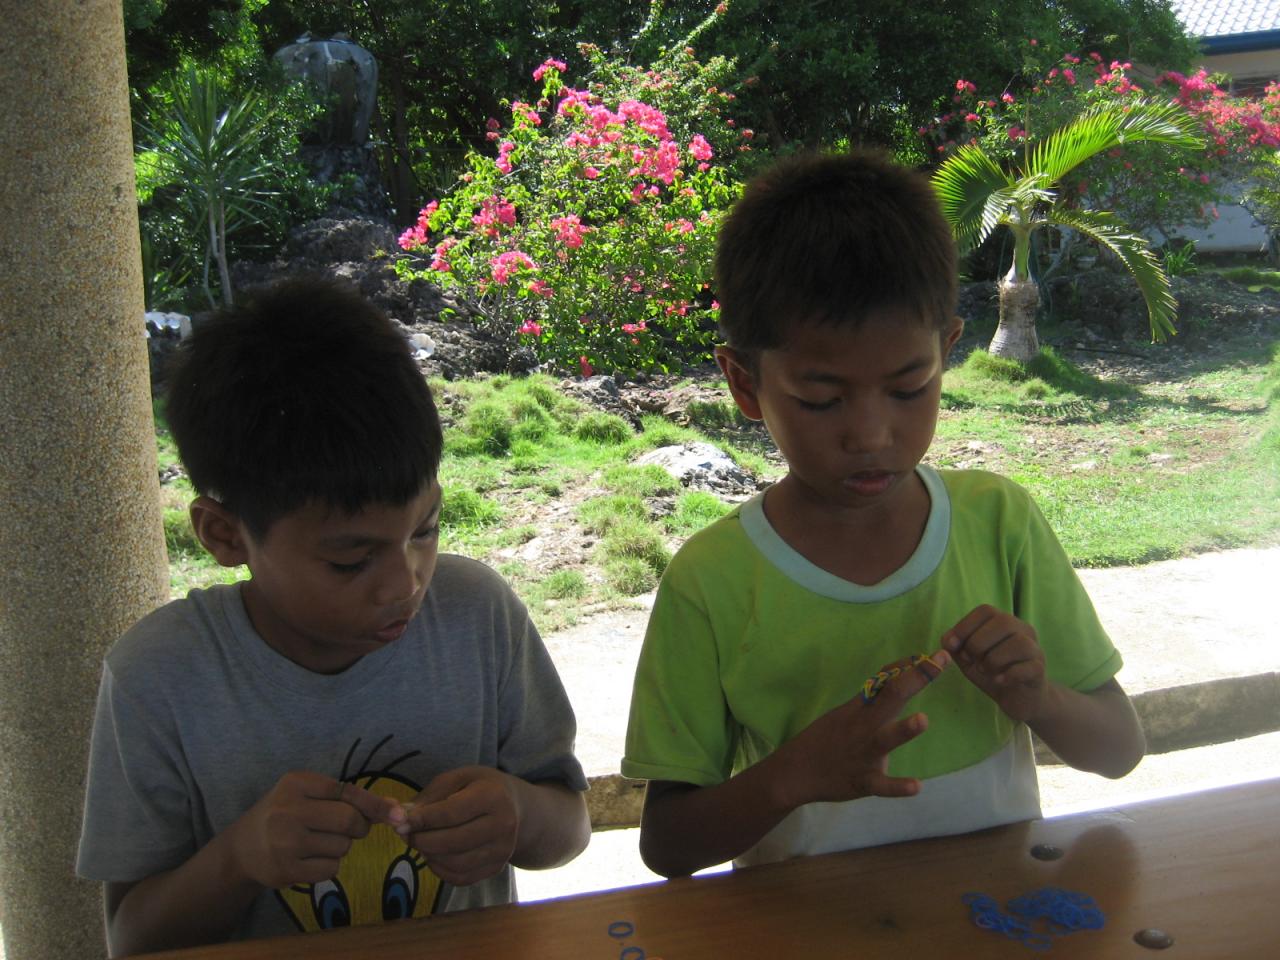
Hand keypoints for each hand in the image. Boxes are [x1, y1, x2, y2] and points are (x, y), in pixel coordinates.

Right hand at [229, 772, 405, 889]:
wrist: (243, 848)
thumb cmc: (284, 814)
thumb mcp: (308, 795)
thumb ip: (349, 798)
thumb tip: (396, 809)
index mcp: (295, 783)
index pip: (347, 791)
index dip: (375, 804)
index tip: (397, 814)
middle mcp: (288, 810)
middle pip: (349, 820)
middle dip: (359, 827)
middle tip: (350, 828)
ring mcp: (285, 842)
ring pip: (342, 847)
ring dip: (341, 847)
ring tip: (319, 842)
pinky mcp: (286, 870)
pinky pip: (330, 869)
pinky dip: (329, 865)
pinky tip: (310, 859)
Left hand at [395, 767, 521, 885]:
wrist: (516, 807)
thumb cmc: (480, 787)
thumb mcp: (458, 778)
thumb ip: (430, 797)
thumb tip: (403, 818)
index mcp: (493, 796)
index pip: (450, 813)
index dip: (421, 820)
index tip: (400, 821)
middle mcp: (503, 825)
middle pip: (452, 841)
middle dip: (421, 840)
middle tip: (405, 834)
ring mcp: (503, 850)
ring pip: (455, 863)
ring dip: (429, 855)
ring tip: (420, 842)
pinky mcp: (497, 868)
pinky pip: (461, 878)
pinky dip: (440, 870)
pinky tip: (434, 855)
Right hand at [771, 651, 947, 808]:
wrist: (795, 772)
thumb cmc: (826, 739)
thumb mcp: (846, 713)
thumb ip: (873, 699)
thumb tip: (901, 675)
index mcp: (860, 708)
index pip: (886, 680)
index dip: (911, 666)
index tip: (937, 654)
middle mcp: (863, 726)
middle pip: (891, 698)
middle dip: (916, 680)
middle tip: (938, 663)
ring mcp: (863, 754)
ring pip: (885, 740)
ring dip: (903, 730)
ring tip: (923, 720)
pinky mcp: (862, 781)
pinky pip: (881, 785)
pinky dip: (898, 786)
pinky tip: (916, 786)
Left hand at [942, 605, 1046, 721]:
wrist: (1018, 699)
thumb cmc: (992, 673)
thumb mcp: (967, 659)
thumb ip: (955, 647)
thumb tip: (948, 640)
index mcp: (1003, 622)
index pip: (985, 610)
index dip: (965, 626)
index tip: (953, 646)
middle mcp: (1023, 631)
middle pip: (1003, 622)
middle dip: (978, 643)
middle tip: (971, 661)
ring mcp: (1035, 650)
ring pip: (1019, 643)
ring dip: (994, 659)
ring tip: (985, 671)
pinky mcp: (1040, 670)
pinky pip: (1029, 667)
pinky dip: (1009, 674)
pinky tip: (998, 680)